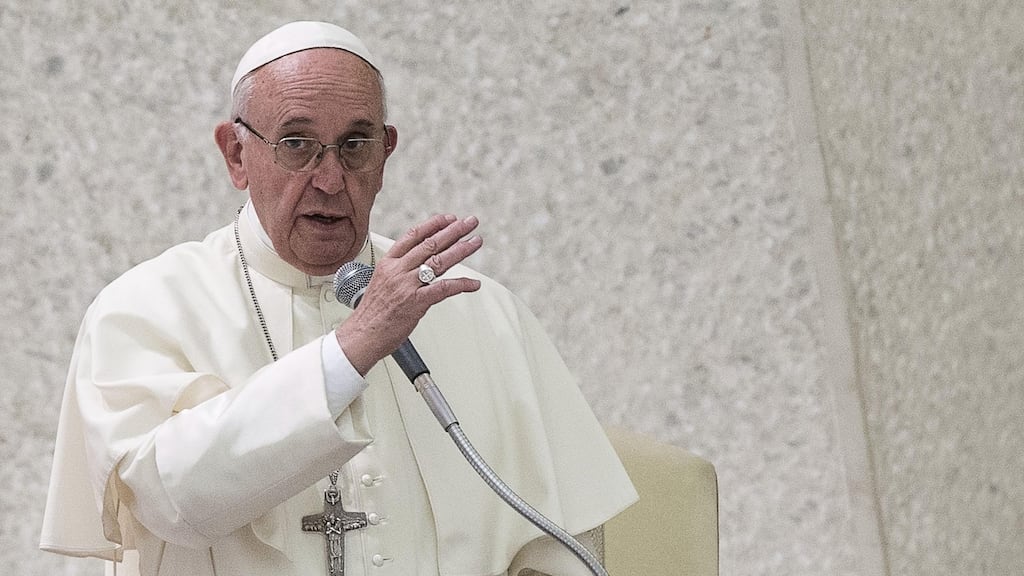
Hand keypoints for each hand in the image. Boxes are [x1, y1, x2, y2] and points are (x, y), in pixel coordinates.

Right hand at [335, 214, 482, 374]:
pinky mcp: (416, 302)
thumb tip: (420, 264)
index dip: (434, 225)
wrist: (362, 334)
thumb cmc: (372, 313)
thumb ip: (401, 271)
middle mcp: (398, 270)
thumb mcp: (382, 282)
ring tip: (475, 242)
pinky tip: (473, 283)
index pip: (413, 235)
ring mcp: (407, 285)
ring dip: (461, 250)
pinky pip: (444, 289)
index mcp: (388, 263)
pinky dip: (462, 285)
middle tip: (469, 222)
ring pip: (439, 261)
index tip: (449, 218)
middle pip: (430, 244)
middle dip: (454, 231)